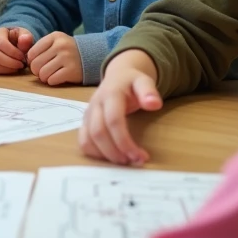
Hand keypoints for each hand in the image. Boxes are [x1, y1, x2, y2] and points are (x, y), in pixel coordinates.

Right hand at [0, 27, 33, 73]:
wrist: (13, 42)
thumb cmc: (18, 39)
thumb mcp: (24, 36)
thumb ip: (26, 38)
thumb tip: (25, 39)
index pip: (1, 43)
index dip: (12, 52)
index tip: (22, 57)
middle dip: (10, 62)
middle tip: (21, 65)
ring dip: (6, 68)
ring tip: (17, 67)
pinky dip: (1, 71)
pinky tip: (11, 70)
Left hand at [26, 32, 82, 84]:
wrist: (92, 55)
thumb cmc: (68, 50)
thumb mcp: (56, 42)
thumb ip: (41, 48)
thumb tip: (26, 60)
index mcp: (55, 37)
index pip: (32, 52)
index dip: (31, 61)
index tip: (37, 63)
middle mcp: (61, 46)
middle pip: (36, 64)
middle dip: (36, 71)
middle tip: (42, 71)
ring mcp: (67, 58)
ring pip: (43, 73)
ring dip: (44, 77)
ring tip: (49, 75)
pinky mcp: (72, 71)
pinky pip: (52, 80)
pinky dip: (51, 81)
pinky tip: (56, 78)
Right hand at [78, 50, 162, 165]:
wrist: (118, 76)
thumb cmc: (132, 82)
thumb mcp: (144, 81)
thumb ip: (149, 91)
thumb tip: (154, 104)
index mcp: (110, 94)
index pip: (113, 120)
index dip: (124, 141)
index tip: (140, 156)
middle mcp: (95, 104)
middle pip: (98, 132)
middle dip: (115, 152)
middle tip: (134, 162)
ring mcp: (88, 114)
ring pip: (88, 139)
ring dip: (105, 155)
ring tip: (124, 161)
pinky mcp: (85, 122)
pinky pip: (83, 141)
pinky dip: (94, 153)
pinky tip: (111, 157)